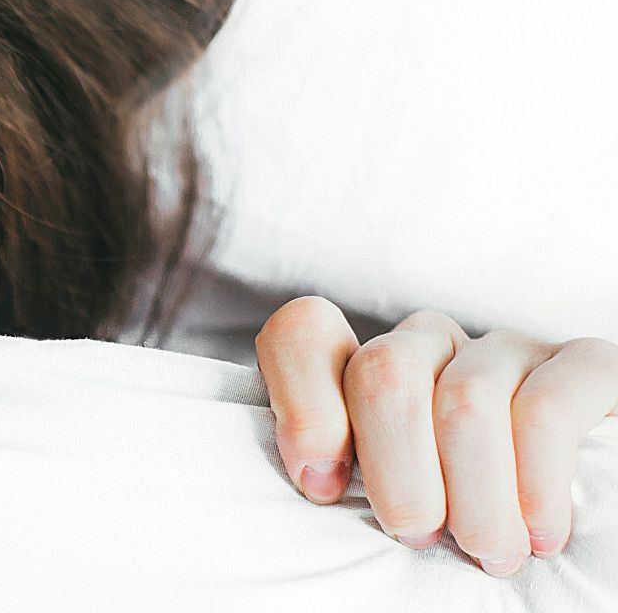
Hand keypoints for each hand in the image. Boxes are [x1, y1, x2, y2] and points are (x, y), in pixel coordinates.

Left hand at [256, 296, 617, 576]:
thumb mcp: (381, 499)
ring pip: (465, 401)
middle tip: (418, 536)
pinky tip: (540, 532)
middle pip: (384, 372)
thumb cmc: (455, 523)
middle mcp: (431, 344)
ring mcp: (505, 350)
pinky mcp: (583, 367)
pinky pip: (547, 410)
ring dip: (474, 497)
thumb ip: (337, 473)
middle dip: (397, 472)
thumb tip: (318, 481)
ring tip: (487, 552)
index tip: (324, 488)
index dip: (303, 407)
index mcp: (365, 368)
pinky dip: (537, 483)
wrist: (579, 546)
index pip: (303, 335)